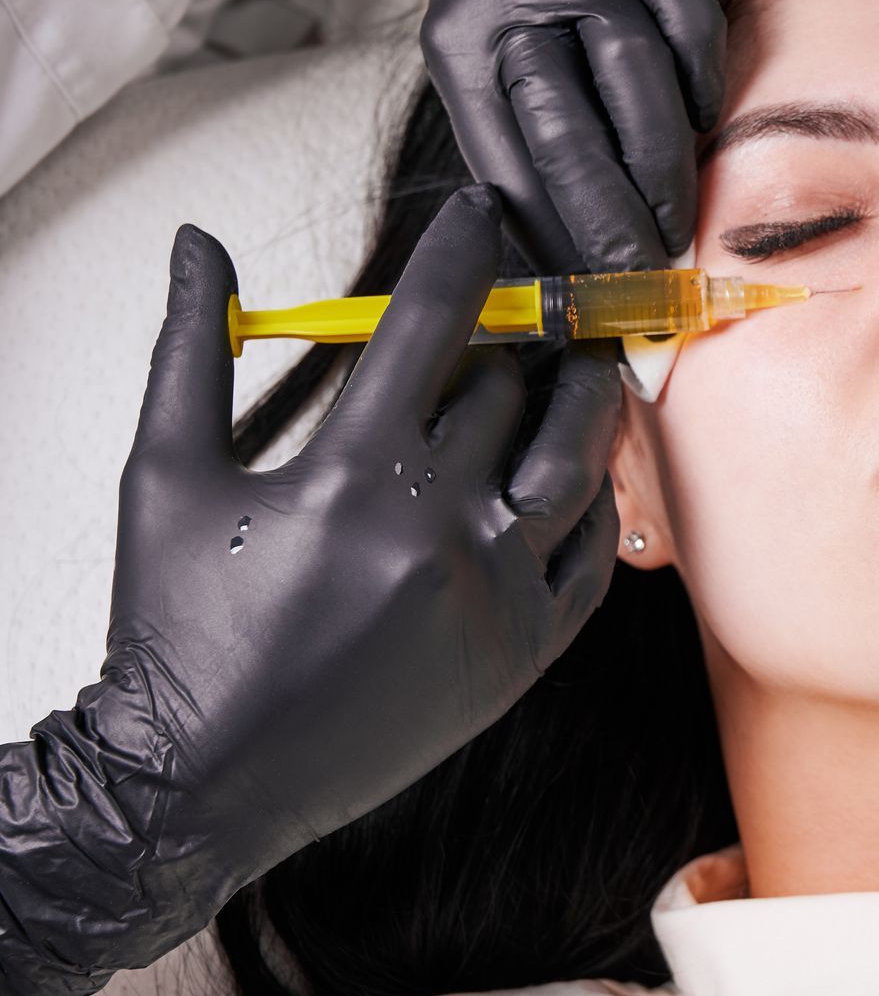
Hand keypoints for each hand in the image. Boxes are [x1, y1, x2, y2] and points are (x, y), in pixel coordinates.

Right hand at [0, 185, 619, 995]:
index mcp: (349, 479)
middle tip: (533, 291)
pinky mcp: (522, 653)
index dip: (467, 251)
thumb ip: (193, 347)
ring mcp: (492, 597)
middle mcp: (436, 533)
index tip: (483, 214)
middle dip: (525, 323)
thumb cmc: (178, 625)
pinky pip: (592, 554)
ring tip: (577, 359)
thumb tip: (203, 243)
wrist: (205, 781)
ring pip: (578, 461)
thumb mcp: (166, 476)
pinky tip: (580, 465)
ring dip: (583, 397)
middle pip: (514, 387)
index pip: (434, 324)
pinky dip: (594, 499)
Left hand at [421, 0, 725, 273]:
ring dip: (660, 164)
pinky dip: (700, 80)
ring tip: (676, 222)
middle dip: (608, 215)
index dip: (550, 231)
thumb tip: (555, 258)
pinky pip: (687, 22)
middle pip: (566, 124)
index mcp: (461, 42)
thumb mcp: (479, 57)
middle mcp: (515, 0)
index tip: (586, 283)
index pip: (504, 157)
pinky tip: (705, 125)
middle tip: (638, 267)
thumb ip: (510, 145)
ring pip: (631, 76)